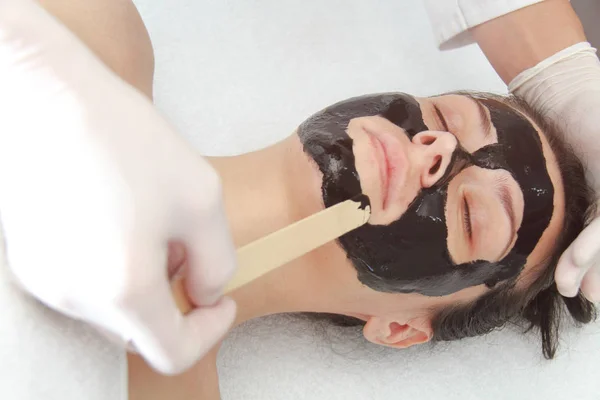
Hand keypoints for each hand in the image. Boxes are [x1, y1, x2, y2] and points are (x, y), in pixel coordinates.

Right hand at [0, 0, 236, 373]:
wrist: (43, 95)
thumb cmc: (123, 140)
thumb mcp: (201, 199)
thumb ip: (216, 261)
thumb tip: (205, 293)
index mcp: (123, 291)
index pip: (173, 353)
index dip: (209, 332)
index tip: (222, 300)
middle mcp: (75, 299)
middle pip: (142, 330)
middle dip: (176, 300)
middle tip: (188, 248)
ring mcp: (45, 282)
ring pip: (113, 308)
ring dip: (143, 283)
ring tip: (150, 223)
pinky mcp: (30, 261)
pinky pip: (85, 285)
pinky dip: (111, 269)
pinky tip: (117, 218)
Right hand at [509, 42, 599, 301]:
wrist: (553, 85)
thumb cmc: (540, 122)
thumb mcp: (537, 167)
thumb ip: (536, 192)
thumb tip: (505, 219)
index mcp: (596, 186)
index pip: (598, 230)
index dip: (589, 261)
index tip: (577, 289)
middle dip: (598, 271)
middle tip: (586, 298)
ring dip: (593, 263)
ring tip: (576, 291)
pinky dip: (593, 242)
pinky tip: (577, 263)